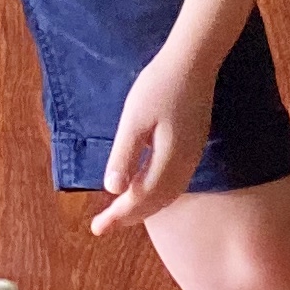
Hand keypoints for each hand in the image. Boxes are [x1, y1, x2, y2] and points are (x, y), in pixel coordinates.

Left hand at [90, 40, 220, 234]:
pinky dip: (156, 195)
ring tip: (120, 215)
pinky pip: (174, 183)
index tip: (97, 228)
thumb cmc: (158, 85)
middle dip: (128, 217)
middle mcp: (185, 163)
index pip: (141, 198)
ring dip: (144, 208)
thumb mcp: (134, 119)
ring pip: (167, 195)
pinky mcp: (193, 147)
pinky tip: (144, 191)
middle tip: (102, 227)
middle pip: (156, 202)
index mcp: (169, 158)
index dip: (118, 215)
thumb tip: (113, 190)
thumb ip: (125, 155)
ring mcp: (192, 156)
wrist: (192, 61)